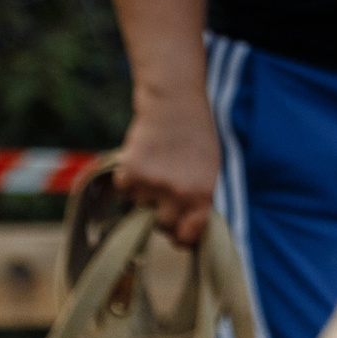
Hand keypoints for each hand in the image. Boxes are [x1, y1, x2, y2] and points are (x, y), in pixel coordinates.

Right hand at [112, 91, 220, 245]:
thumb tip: (186, 231)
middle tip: (163, 191)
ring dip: (144, 190)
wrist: (174, 100)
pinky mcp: (131, 172)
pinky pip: (124, 189)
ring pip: (140, 204)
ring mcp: (153, 184)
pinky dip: (128, 178)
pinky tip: (141, 158)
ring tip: (155, 163)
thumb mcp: (212, 169)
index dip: (182, 236)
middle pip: (161, 225)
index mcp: (203, 194)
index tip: (178, 233)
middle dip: (161, 213)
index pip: (188, 235)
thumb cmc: (196, 134)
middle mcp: (178, 193)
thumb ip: (200, 200)